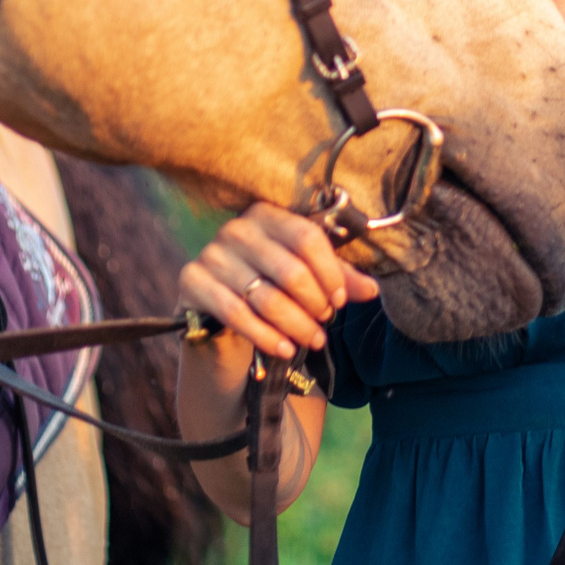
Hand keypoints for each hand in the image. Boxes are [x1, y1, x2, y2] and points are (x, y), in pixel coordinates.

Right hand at [177, 202, 381, 361]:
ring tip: (313, 340)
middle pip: (290, 270)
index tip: (340, 300)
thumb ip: (336, 279)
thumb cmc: (269, 286)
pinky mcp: (192, 281)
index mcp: (266, 214)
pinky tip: (285, 349)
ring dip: (297, 325)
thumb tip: (372, 291)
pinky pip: (236, 314)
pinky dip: (265, 336)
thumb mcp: (305, 277)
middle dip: (314, 303)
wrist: (217, 313)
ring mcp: (211, 254)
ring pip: (266, 297)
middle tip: (324, 322)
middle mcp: (236, 228)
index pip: (308, 237)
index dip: (330, 272)